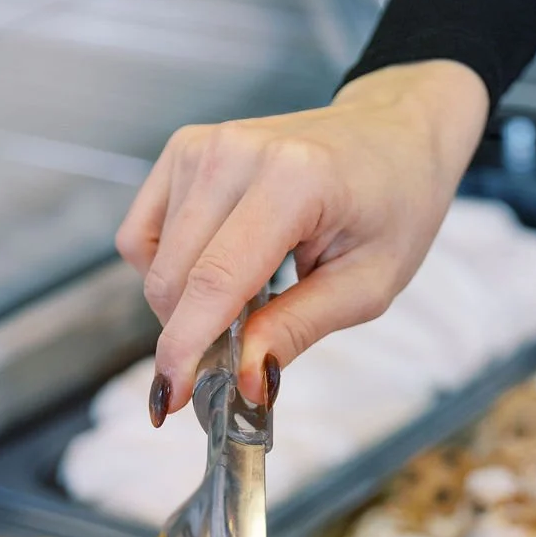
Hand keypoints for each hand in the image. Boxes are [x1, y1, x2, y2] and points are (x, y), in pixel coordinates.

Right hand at [115, 61, 488, 420]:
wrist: (393, 136)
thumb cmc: (393, 207)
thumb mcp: (367, 287)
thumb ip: (298, 330)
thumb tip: (246, 382)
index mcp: (292, 182)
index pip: (215, 281)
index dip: (185, 349)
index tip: (169, 400)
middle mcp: (234, 153)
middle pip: (174, 278)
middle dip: (192, 336)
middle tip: (238, 359)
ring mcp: (202, 145)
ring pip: (154, 263)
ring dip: (185, 304)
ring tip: (246, 303)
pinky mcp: (183, 150)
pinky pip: (142, 235)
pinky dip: (167, 270)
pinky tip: (214, 273)